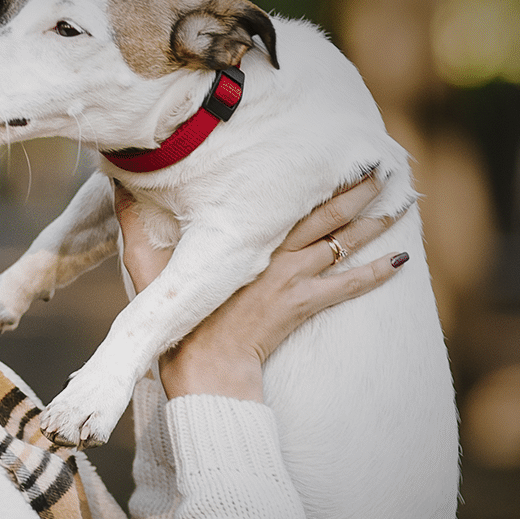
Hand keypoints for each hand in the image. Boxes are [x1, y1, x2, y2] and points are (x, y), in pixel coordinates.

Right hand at [115, 175, 407, 401]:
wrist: (204, 371)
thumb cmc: (174, 321)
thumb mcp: (145, 268)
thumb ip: (134, 226)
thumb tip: (116, 186)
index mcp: (241, 238)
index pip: (281, 196)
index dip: (307, 173)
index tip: (328, 147)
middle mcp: (273, 251)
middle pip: (323, 211)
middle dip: (354, 186)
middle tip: (382, 163)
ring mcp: (293, 278)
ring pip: (342, 241)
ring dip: (373, 220)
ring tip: (400, 199)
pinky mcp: (304, 305)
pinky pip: (349, 286)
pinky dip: (377, 273)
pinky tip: (403, 260)